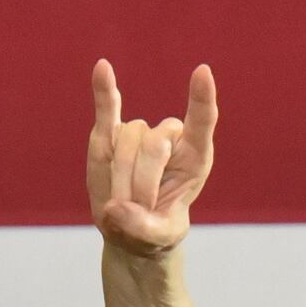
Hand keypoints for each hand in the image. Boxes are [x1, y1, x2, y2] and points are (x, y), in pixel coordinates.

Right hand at [87, 59, 216, 255]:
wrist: (129, 231)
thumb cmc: (154, 230)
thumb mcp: (159, 239)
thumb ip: (144, 228)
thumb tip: (117, 209)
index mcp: (195, 156)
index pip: (202, 120)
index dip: (201, 99)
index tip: (202, 73)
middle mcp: (169, 138)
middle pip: (154, 145)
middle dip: (142, 185)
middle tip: (139, 211)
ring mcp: (138, 134)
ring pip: (125, 143)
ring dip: (120, 180)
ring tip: (124, 202)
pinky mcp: (108, 136)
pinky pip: (106, 108)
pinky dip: (103, 90)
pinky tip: (102, 67)